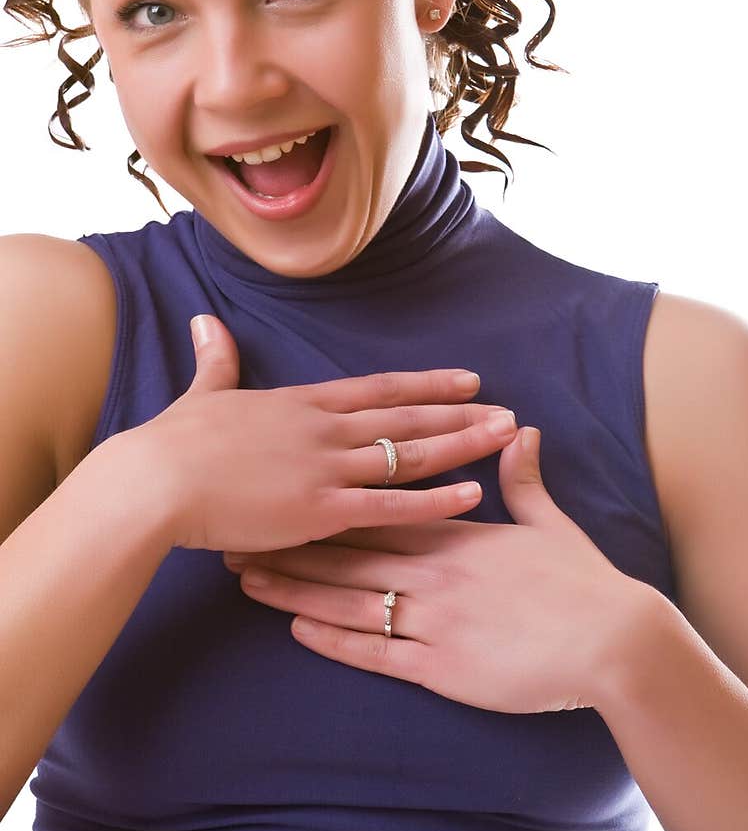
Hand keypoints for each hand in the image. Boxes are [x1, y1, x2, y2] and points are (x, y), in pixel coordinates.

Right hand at [131, 313, 521, 554]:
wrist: (156, 480)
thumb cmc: (174, 442)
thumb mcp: (204, 393)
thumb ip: (217, 360)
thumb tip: (204, 321)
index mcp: (302, 403)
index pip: (379, 389)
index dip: (427, 385)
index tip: (468, 379)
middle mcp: (324, 428)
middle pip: (408, 417)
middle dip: (461, 413)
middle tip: (509, 410)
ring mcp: (326, 467)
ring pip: (410, 453)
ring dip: (462, 445)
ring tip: (504, 437)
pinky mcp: (320, 509)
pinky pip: (391, 504)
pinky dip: (435, 500)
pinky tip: (473, 493)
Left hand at [225, 426, 658, 713]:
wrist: (612, 641)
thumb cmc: (583, 584)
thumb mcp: (551, 524)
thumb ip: (525, 480)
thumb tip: (522, 431)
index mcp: (457, 535)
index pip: (379, 511)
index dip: (326, 502)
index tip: (284, 489)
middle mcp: (436, 571)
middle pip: (347, 552)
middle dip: (289, 542)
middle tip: (238, 532)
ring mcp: (434, 619)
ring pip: (348, 599)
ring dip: (294, 589)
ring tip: (247, 579)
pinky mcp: (440, 666)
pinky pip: (375, 652)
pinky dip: (333, 641)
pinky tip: (296, 630)